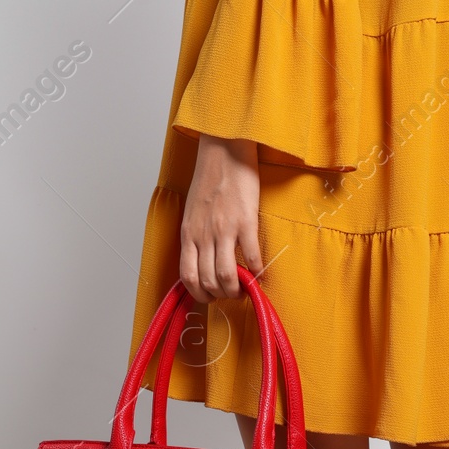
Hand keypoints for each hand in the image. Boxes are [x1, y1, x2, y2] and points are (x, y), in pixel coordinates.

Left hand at [180, 134, 261, 301]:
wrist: (223, 150)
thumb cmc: (209, 178)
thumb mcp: (192, 211)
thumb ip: (196, 235)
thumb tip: (202, 259)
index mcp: (188, 233)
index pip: (188, 276)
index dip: (200, 294)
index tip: (210, 297)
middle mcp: (203, 235)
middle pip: (208, 281)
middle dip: (221, 295)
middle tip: (231, 294)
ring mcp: (224, 229)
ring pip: (227, 276)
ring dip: (237, 289)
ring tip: (245, 288)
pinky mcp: (246, 222)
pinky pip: (252, 257)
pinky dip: (257, 271)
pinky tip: (260, 272)